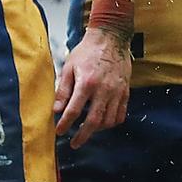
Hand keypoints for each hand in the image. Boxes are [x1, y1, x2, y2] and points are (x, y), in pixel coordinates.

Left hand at [53, 27, 130, 148]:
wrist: (110, 38)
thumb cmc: (87, 51)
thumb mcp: (69, 66)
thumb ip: (63, 90)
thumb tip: (56, 110)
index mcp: (87, 82)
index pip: (74, 110)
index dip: (65, 124)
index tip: (59, 131)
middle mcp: (104, 89)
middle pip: (93, 121)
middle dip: (82, 135)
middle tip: (74, 143)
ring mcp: (116, 91)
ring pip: (108, 120)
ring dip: (97, 129)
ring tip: (87, 130)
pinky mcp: (125, 91)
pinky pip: (120, 114)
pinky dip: (111, 122)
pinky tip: (103, 122)